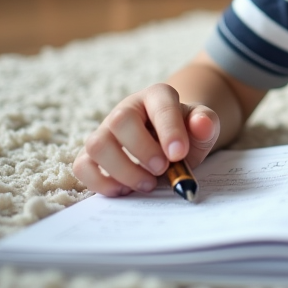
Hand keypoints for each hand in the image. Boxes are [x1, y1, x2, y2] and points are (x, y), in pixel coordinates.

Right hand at [72, 84, 220, 196]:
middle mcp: (126, 110)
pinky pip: (82, 166)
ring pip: (97, 145)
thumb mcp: (202, 127)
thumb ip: (206, 123)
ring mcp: (105, 132)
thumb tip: (202, 124)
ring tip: (148, 184)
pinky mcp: (92, 154)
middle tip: (162, 169)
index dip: (169, 129)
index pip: (159, 104)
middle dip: (142, 150)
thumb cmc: (185, 134)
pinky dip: (101, 183)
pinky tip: (125, 190)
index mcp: (156, 97)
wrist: (170, 143)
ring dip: (122, 170)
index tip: (179, 154)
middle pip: (120, 120)